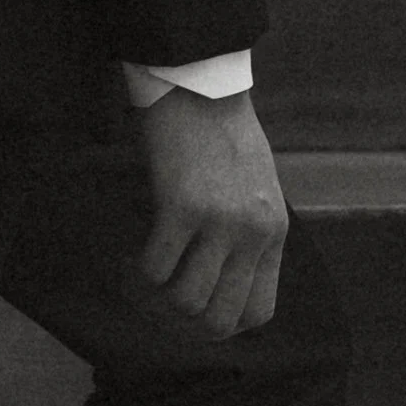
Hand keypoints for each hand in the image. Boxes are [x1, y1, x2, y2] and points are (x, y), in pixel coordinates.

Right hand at [137, 88, 289, 336]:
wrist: (202, 81)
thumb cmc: (223, 132)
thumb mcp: (257, 188)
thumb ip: (249, 232)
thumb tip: (222, 281)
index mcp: (274, 231)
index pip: (258, 312)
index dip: (222, 324)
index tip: (194, 309)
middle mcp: (253, 232)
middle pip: (219, 320)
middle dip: (183, 322)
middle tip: (160, 299)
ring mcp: (220, 221)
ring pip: (185, 303)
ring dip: (156, 297)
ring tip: (144, 272)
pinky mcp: (182, 206)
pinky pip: (154, 270)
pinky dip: (136, 271)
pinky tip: (130, 253)